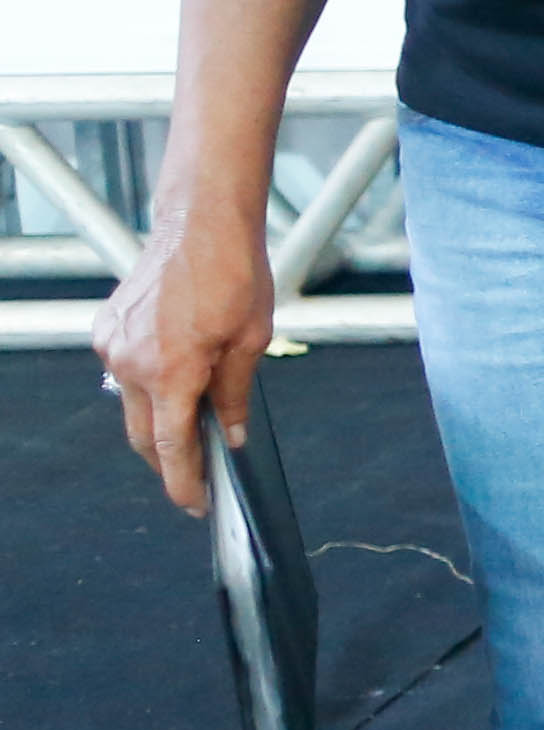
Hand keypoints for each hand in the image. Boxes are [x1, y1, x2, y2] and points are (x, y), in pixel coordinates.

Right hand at [93, 205, 276, 517]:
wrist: (201, 225)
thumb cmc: (234, 275)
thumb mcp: (250, 342)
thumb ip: (234, 395)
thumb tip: (231, 435)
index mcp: (171, 372)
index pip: (171, 448)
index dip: (183, 482)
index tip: (195, 504)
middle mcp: (131, 364)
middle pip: (144, 435)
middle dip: (168, 461)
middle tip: (197, 476)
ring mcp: (113, 346)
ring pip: (132, 405)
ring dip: (158, 419)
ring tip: (193, 423)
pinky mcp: (106, 330)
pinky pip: (125, 372)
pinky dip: (148, 384)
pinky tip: (175, 377)